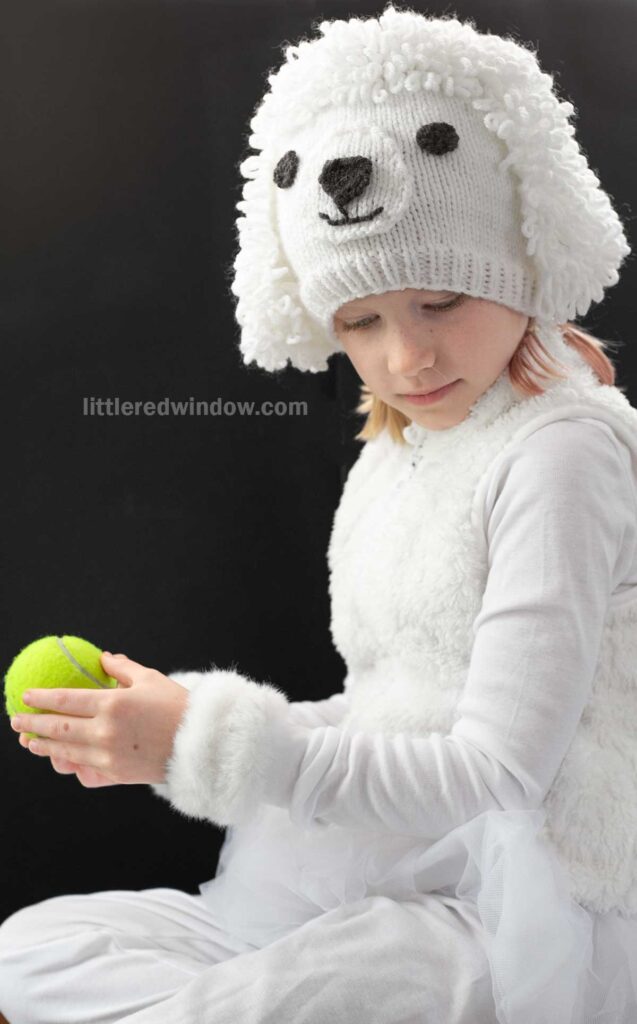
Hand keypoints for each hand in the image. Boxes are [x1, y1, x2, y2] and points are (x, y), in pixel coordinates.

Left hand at [11, 652, 189, 786]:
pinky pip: (83, 771)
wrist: (200, 744)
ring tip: (30, 742)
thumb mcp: (150, 679)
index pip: (65, 700)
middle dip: (32, 725)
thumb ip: (122, 668)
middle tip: (16, 721)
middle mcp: (105, 732)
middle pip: (58, 729)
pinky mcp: (115, 774)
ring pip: (65, 752)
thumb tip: (103, 658)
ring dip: (43, 747)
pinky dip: (69, 764)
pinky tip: (61, 759)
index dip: (42, 698)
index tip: (25, 696)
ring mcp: (108, 757)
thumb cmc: (177, 706)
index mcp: (113, 704)